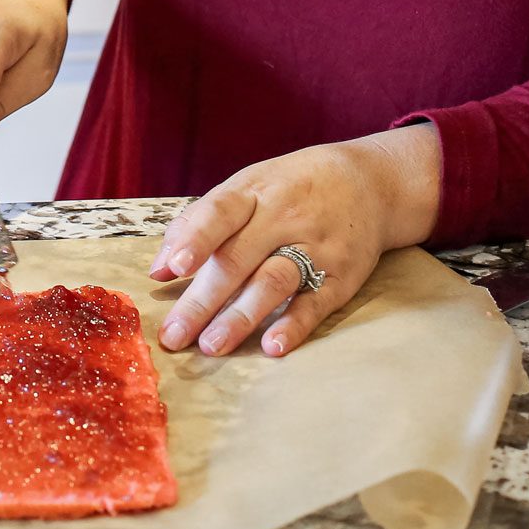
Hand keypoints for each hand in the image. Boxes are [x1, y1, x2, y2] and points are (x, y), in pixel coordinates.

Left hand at [149, 125, 441, 357]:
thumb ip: (199, 223)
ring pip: (273, 281)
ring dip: (241, 316)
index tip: (173, 267)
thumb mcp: (247, 188)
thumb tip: (157, 270)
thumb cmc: (291, 188)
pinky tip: (273, 346)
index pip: (219, 212)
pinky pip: (315, 302)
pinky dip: (294, 325)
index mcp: (253, 192)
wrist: (371, 182)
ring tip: (211, 346)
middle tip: (174, 335)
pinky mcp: (341, 275)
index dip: (195, 238)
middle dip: (202, 300)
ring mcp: (314, 246)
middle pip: (237, 259)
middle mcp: (283, 217)